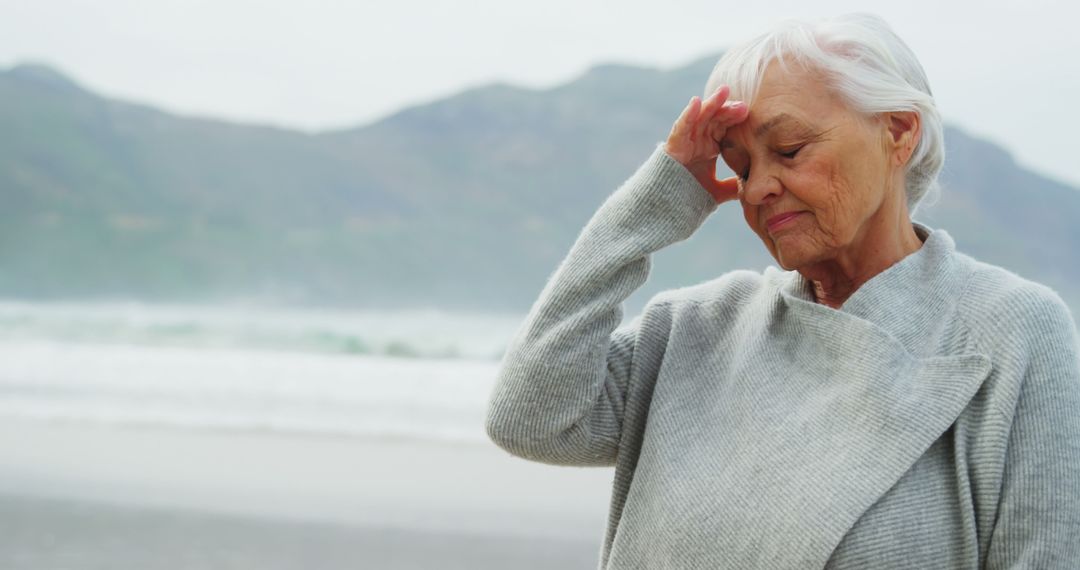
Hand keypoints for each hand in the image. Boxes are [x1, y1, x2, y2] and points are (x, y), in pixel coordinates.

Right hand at [663, 85, 748, 203]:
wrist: (665, 209)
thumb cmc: (687, 198)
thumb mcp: (716, 192)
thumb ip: (732, 188)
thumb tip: (753, 188)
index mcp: (709, 147)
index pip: (724, 127)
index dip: (734, 119)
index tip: (748, 113)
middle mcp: (697, 141)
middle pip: (714, 118)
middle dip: (727, 109)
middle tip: (741, 104)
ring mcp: (685, 142)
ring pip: (699, 117)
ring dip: (711, 104)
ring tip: (723, 91)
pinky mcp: (672, 146)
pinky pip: (680, 128)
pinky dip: (688, 115)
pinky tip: (696, 102)